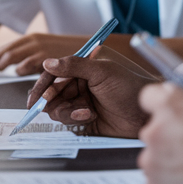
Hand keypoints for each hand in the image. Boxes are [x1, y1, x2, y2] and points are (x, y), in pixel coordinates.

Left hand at [0, 33, 87, 74]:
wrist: (91, 48)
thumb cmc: (68, 54)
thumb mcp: (46, 54)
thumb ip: (30, 60)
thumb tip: (14, 69)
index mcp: (30, 41)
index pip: (4, 48)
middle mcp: (32, 42)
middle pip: (5, 50)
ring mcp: (40, 48)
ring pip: (14, 55)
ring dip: (4, 61)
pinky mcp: (48, 55)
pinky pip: (29, 62)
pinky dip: (21, 67)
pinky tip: (16, 71)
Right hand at [25, 46, 158, 137]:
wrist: (148, 114)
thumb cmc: (131, 87)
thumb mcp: (102, 71)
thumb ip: (73, 66)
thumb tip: (48, 62)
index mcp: (84, 66)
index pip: (55, 72)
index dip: (43, 84)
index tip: (35, 97)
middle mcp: (81, 83)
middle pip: (52, 92)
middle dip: (51, 100)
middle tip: (49, 105)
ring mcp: (83, 101)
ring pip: (58, 108)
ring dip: (65, 110)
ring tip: (82, 111)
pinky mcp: (86, 118)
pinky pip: (68, 120)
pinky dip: (74, 119)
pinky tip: (88, 116)